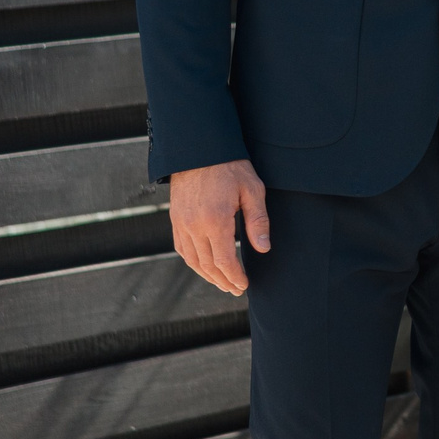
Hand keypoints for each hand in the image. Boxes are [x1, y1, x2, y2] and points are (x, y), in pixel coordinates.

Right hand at [170, 159, 268, 295]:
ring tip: (222, 283)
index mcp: (215, 220)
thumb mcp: (252, 190)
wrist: (199, 148)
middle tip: (236, 290)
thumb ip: (258, 221)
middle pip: (207, 265)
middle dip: (223, 281)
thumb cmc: (230, 166)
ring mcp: (181, 223)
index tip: (244, 285)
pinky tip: (203, 266)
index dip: (235, 277)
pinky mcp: (175, 218)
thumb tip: (263, 249)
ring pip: (192, 260)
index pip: (224, 261)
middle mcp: (194, 225)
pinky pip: (181, 248)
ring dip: (207, 275)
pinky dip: (193, 262)